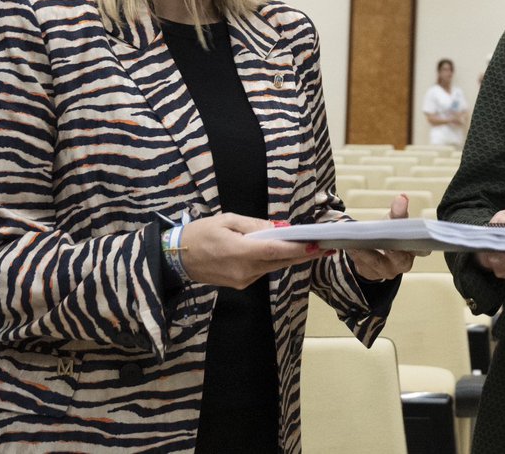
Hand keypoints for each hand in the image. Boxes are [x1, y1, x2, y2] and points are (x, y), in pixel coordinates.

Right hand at [180, 213, 331, 289]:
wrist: (178, 258)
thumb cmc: (201, 233)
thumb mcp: (228, 220)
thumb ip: (255, 225)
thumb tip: (280, 227)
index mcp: (240, 252)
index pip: (277, 251)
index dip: (299, 249)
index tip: (318, 245)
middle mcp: (245, 270)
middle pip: (281, 261)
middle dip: (304, 254)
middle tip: (326, 246)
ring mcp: (243, 280)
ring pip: (274, 266)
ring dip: (291, 257)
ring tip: (311, 246)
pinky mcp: (241, 283)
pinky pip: (264, 270)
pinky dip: (274, 260)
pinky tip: (283, 251)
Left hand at [345, 194, 420, 280]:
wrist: (375, 249)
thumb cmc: (390, 233)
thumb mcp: (396, 221)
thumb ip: (399, 211)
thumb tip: (402, 197)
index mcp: (414, 250)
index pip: (423, 250)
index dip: (422, 246)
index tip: (417, 238)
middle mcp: (403, 263)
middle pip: (400, 259)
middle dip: (394, 253)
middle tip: (388, 245)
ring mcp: (386, 271)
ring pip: (378, 263)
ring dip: (368, 252)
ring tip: (357, 241)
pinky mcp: (370, 273)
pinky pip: (362, 265)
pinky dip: (356, 254)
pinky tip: (349, 244)